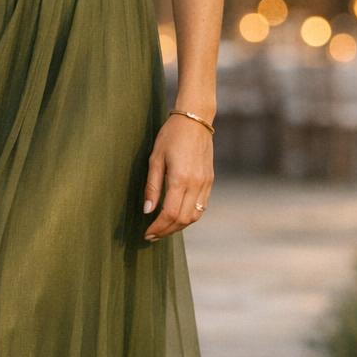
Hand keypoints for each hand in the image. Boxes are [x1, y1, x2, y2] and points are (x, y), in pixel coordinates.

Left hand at [142, 113, 212, 239]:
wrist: (196, 120)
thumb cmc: (171, 136)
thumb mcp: (155, 158)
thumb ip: (152, 186)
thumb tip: (147, 211)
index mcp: (180, 179)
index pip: (170, 214)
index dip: (158, 228)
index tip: (147, 234)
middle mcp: (196, 184)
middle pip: (183, 220)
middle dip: (166, 231)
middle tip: (152, 236)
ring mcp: (205, 183)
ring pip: (194, 216)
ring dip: (178, 227)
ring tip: (163, 229)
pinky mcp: (210, 181)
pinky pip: (201, 207)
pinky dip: (189, 217)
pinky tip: (177, 216)